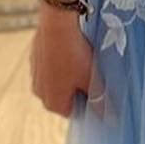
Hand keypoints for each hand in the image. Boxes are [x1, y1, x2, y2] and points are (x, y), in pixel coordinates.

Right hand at [30, 1, 93, 117]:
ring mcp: (35, 75)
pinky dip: (62, 62)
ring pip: (59, 81)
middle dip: (80, 89)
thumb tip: (110, 118)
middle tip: (94, 75)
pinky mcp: (34, 59)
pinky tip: (73, 51)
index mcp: (53, 103)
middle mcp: (40, 93)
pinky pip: (52, 67)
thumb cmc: (74, 55)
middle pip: (66, 97)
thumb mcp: (92, 79)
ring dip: (71, 75)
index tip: (101, 92)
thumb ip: (100, 101)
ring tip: (84, 61)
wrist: (55, 24)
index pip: (75, 112)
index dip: (90, 103)